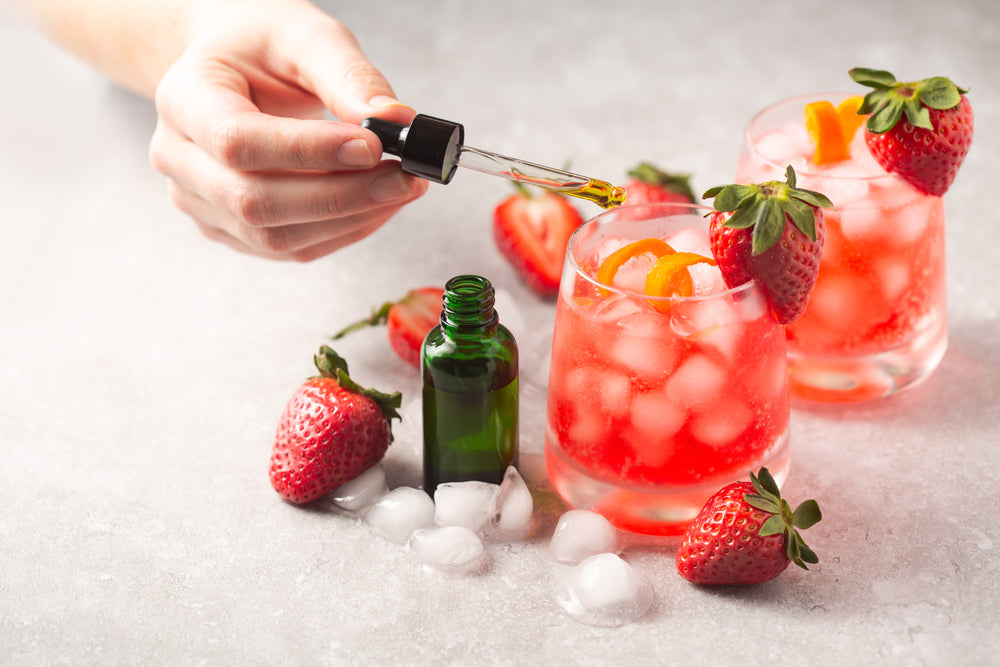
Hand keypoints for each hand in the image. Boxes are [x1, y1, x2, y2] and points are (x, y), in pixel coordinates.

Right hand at [148, 1, 427, 260]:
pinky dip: (343, 231)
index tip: (373, 146)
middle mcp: (180, 159)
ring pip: (275, 236)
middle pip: (255, 202)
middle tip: (404, 177)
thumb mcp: (305, 36)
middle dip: (341, 196)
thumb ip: (348, 76)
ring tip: (401, 187)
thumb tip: (396, 122)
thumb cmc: (263, 46)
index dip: (308, 152)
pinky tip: (378, 204)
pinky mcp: (230, 230)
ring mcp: (200, 202)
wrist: (235, 67)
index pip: (237, 141)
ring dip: (350, 220)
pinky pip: (290, 248)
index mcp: (184, 99)